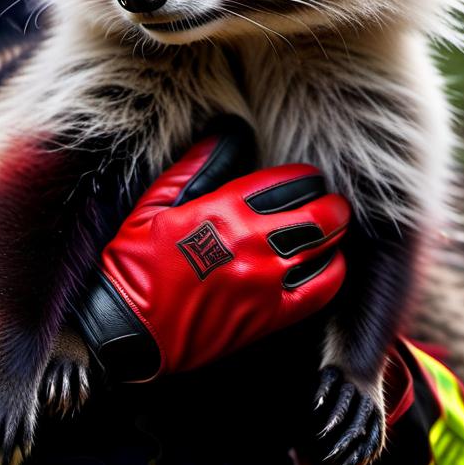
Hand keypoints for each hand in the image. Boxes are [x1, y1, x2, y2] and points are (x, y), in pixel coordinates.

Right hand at [73, 117, 350, 380]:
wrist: (128, 331)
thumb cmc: (135, 265)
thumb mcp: (153, 206)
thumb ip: (194, 167)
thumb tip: (223, 133)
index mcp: (222, 211)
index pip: (285, 182)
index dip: (304, 177)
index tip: (309, 177)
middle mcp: (251, 243)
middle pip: (317, 214)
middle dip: (330, 204)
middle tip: (332, 201)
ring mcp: (265, 282)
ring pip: (324, 249)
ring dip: (335, 234)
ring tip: (333, 228)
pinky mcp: (269, 318)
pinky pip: (320, 291)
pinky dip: (333, 272)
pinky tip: (329, 263)